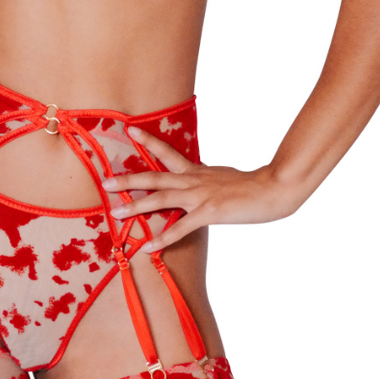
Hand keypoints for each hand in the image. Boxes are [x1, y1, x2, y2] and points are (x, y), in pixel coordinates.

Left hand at [101, 126, 296, 249]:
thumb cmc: (253, 186)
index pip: (168, 153)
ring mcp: (200, 196)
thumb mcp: (224, 177)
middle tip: (105, 182)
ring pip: (160, 199)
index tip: (129, 131)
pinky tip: (147, 247)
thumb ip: (207, 180)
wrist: (274, 189)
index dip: (148, 143)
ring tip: (115, 213)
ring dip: (136, 206)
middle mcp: (194, 180)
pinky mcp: (209, 213)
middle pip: (154, 177)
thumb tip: (199, 182)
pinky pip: (180, 227)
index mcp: (198, 171)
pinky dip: (163, 238)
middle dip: (128, 180)